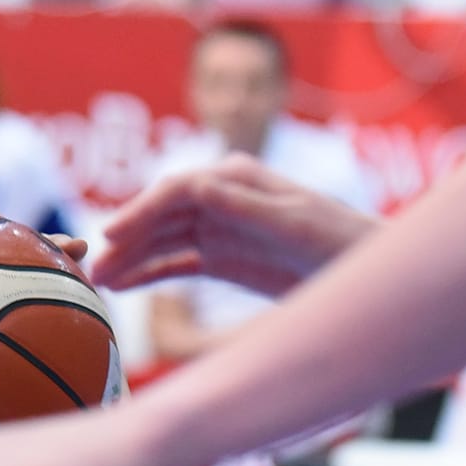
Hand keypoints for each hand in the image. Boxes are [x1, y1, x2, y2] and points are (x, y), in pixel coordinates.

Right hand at [91, 155, 374, 296]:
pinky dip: (150, 273)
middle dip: (127, 238)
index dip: (141, 210)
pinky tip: (124, 286)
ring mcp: (221, 229)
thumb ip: (245, 207)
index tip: (112, 235)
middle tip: (93, 267)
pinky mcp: (224, 259)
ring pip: (164, 240)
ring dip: (131, 258)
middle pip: (162, 215)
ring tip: (99, 282)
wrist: (372, 275)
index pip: (177, 189)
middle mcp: (223, 199)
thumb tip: (195, 185)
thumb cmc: (343, 243)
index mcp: (238, 179)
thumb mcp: (296, 224)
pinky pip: (178, 263)